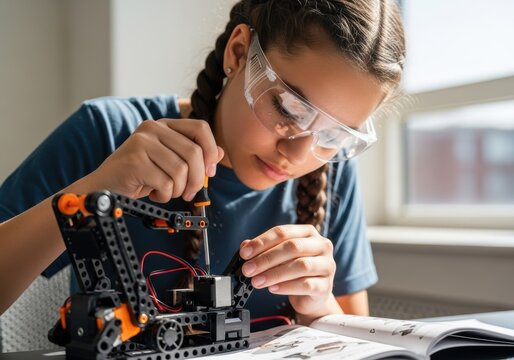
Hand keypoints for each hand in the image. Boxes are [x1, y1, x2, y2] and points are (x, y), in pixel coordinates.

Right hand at [86, 119, 223, 201]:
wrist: (105, 186)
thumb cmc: (139, 175)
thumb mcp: (169, 162)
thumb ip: (193, 156)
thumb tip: (219, 153)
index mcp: (164, 125)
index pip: (200, 128)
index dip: (210, 151)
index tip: (209, 171)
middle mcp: (152, 128)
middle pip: (194, 153)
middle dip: (197, 179)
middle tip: (190, 193)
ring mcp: (141, 143)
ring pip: (181, 170)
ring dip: (179, 189)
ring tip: (167, 192)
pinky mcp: (134, 161)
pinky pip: (166, 183)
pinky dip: (165, 195)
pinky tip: (155, 193)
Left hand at [240, 225, 337, 317]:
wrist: (311, 296)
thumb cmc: (294, 272)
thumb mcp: (278, 257)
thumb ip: (263, 250)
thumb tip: (245, 246)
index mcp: (308, 233)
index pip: (283, 232)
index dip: (262, 242)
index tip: (245, 253)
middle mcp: (322, 246)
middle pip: (292, 247)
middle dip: (266, 258)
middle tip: (248, 269)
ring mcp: (327, 265)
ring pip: (301, 266)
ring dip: (274, 274)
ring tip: (256, 281)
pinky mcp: (326, 286)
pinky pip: (306, 284)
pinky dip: (286, 287)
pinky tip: (272, 289)